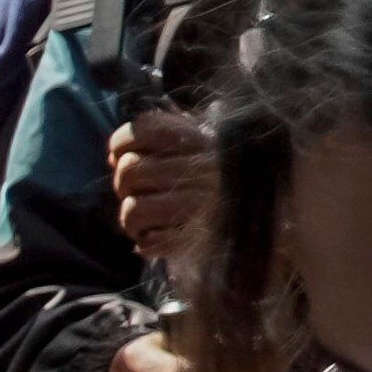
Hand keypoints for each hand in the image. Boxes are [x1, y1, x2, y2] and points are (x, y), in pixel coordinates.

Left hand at [109, 110, 216, 266]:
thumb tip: (115, 157)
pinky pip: (148, 241)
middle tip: (138, 190)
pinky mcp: (195, 237)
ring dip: (130, 215)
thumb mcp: (194, 144)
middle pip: (129, 171)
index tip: (122, 154)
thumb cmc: (212, 176)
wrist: (256, 213)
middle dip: (123, 183)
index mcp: (200, 139)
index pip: (143, 130)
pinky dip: (146, 240)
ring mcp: (200, 204)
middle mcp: (204, 169)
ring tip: (145, 215)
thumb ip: (157, 141)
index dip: (121, 143)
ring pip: (132, 209)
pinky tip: (159, 234)